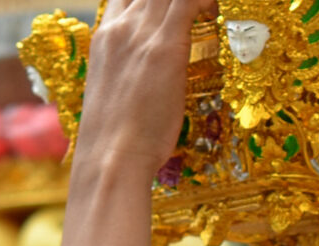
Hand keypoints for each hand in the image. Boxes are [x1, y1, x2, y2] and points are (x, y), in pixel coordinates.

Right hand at [70, 0, 207, 190]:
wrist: (111, 156)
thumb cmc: (115, 137)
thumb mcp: (114, 92)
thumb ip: (127, 72)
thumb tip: (143, 80)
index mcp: (105, 36)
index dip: (149, 0)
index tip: (170, 9)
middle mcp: (121, 27)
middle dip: (172, 0)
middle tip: (193, 11)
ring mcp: (141, 34)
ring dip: (189, 0)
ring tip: (207, 9)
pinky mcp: (166, 48)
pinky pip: (188, 2)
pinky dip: (204, 2)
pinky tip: (213, 13)